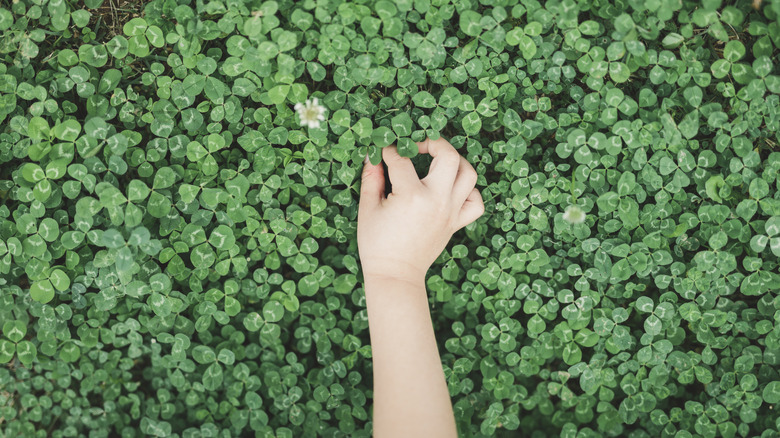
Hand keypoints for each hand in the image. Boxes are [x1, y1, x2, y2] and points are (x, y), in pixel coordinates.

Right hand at [357, 137, 484, 283]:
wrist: (395, 275)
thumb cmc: (377, 244)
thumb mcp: (368, 208)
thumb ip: (371, 177)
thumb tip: (374, 153)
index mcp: (412, 196)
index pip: (402, 159)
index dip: (389, 150)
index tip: (383, 151)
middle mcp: (437, 201)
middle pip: (449, 156)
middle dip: (433, 142)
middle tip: (417, 146)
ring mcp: (451, 212)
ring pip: (470, 175)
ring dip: (456, 162)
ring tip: (438, 162)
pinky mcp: (456, 223)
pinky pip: (476, 202)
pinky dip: (469, 191)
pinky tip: (452, 188)